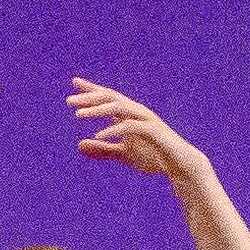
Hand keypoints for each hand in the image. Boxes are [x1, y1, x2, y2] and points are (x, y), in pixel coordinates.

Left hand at [68, 78, 203, 179]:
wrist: (180, 165)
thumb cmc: (154, 157)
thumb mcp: (124, 155)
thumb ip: (103, 150)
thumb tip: (79, 145)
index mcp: (130, 114)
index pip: (109, 98)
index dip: (92, 90)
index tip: (75, 83)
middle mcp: (137, 112)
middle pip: (111, 98)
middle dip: (90, 97)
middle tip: (69, 101)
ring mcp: (146, 119)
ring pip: (119, 108)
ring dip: (98, 110)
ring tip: (78, 115)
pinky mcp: (153, 131)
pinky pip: (130, 126)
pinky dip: (114, 129)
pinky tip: (99, 135)